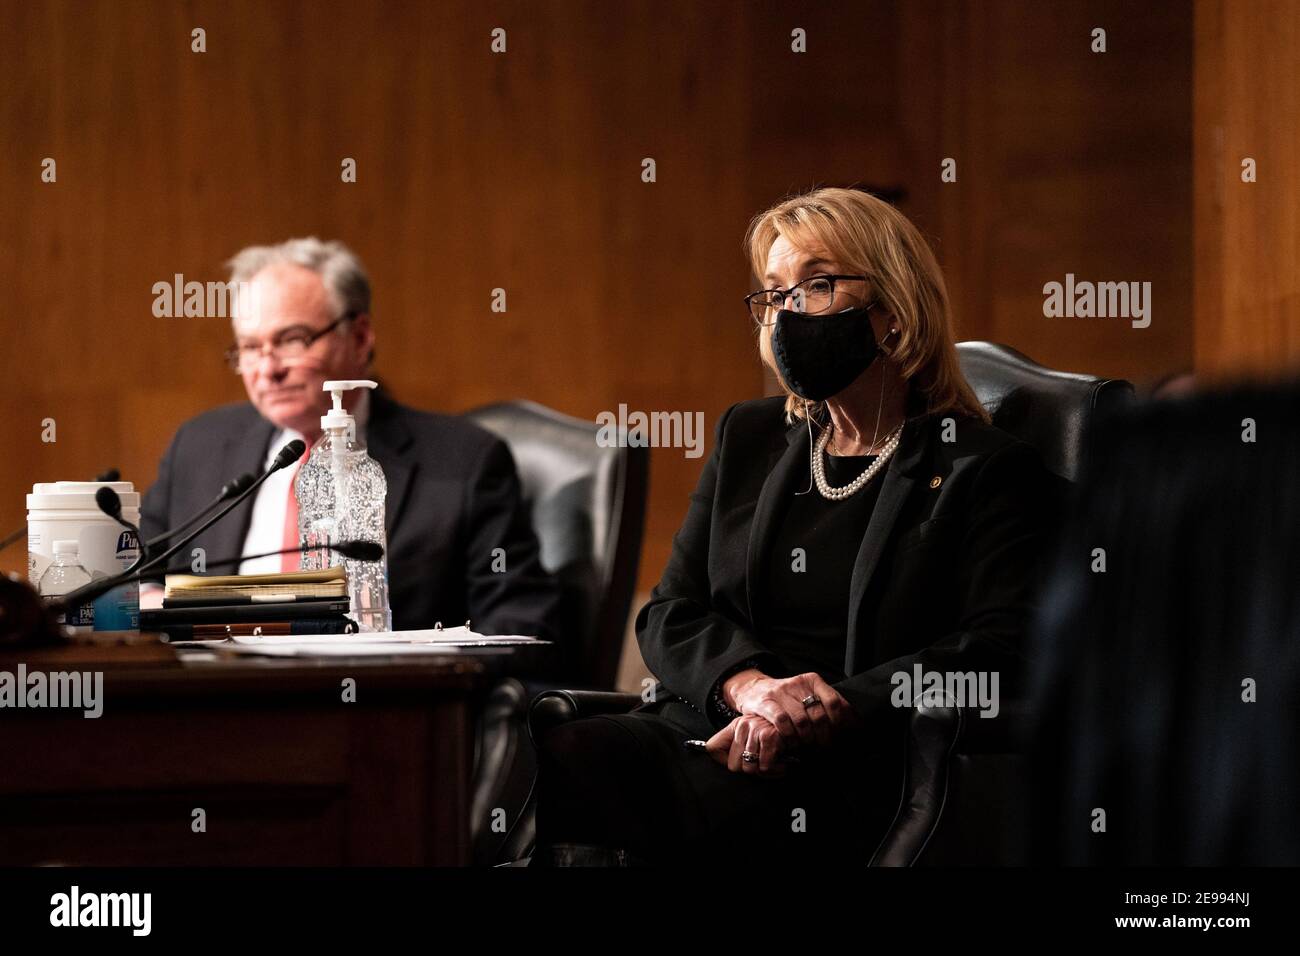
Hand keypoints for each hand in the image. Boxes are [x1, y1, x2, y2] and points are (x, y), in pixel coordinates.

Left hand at [704, 714, 789, 777]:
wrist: (800, 721)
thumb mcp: (755, 735)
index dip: (721, 761)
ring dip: (763, 773)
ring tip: (773, 766)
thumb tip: (729, 766)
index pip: (711, 747)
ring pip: (749, 769)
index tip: (736, 763)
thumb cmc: (777, 735)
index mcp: (735, 726)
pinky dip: (774, 770)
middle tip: (762, 766)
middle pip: (733, 766)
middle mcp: (742, 726)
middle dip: (749, 770)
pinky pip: (764, 767)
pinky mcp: (768, 736)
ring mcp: (755, 730)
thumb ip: (741, 747)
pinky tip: (781, 764)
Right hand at [723, 669, 860, 749]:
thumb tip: (855, 724)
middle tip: (826, 748)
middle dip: (825, 737)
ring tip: (810, 748)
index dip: (842, 722)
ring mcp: (780, 692)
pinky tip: (792, 743)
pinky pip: (782, 723)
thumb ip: (827, 704)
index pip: (834, 701)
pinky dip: (790, 737)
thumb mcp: (807, 695)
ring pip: (802, 721)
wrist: (753, 688)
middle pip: (819, 715)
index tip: (845, 737)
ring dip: (808, 740)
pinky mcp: (765, 703)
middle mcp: (798, 684)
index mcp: (812, 681)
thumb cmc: (787, 697)